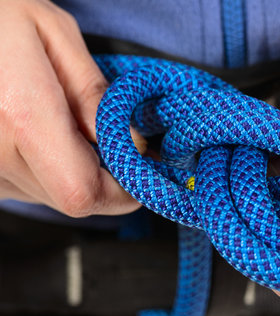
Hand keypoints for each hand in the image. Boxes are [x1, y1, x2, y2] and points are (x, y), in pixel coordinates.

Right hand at [0, 0, 140, 215]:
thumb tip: (131, 143)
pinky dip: (47, 167)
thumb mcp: (51, 33)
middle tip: (117, 143)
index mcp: (19, 116)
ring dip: (75, 171)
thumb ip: (93, 92)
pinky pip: (25, 185)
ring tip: (68, 125)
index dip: (121, 191)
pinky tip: (40, 132)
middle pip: (70, 199)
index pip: (82, 192)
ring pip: (49, 196)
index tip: (141, 170)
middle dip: (105, 179)